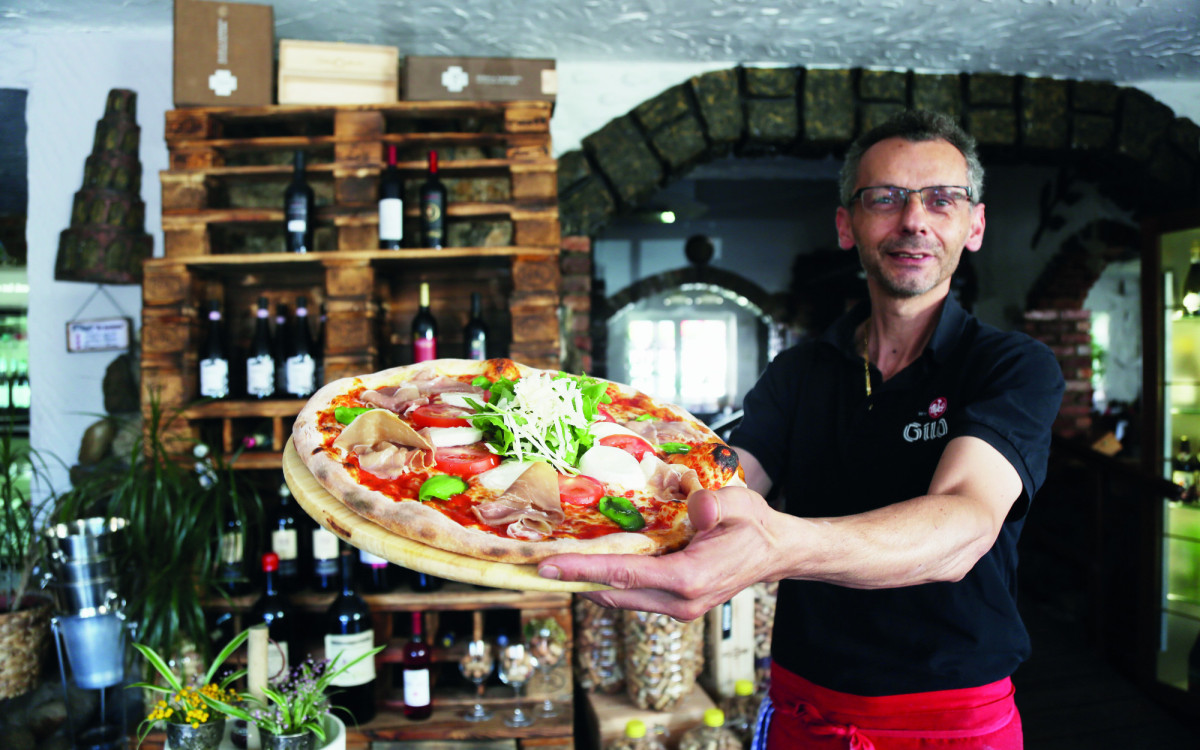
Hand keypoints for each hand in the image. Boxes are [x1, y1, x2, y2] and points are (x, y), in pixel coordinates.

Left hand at [537, 485, 781, 620]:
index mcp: (691, 578)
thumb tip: (697, 508)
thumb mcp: (740, 503)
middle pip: (612, 593)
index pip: (626, 575)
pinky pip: (631, 595)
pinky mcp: (675, 604)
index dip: (583, 570)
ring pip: (619, 598)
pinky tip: (590, 564)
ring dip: (588, 582)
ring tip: (554, 563)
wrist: (775, 552)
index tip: (548, 567)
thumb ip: (716, 504)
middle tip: (533, 565)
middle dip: (573, 580)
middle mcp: (680, 601)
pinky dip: (608, 582)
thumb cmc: (755, 524)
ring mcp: (677, 607)